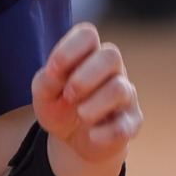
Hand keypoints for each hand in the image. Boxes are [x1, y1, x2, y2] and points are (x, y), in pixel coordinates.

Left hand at [28, 22, 141, 175]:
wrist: (72, 140)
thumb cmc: (60, 106)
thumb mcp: (44, 94)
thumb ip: (46, 81)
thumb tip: (55, 73)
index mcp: (88, 55)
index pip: (87, 35)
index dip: (69, 49)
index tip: (52, 71)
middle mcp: (111, 70)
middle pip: (111, 55)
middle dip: (85, 76)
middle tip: (68, 94)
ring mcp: (125, 95)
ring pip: (119, 88)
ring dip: (95, 103)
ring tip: (81, 115)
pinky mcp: (131, 122)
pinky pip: (124, 125)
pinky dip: (104, 132)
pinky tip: (92, 135)